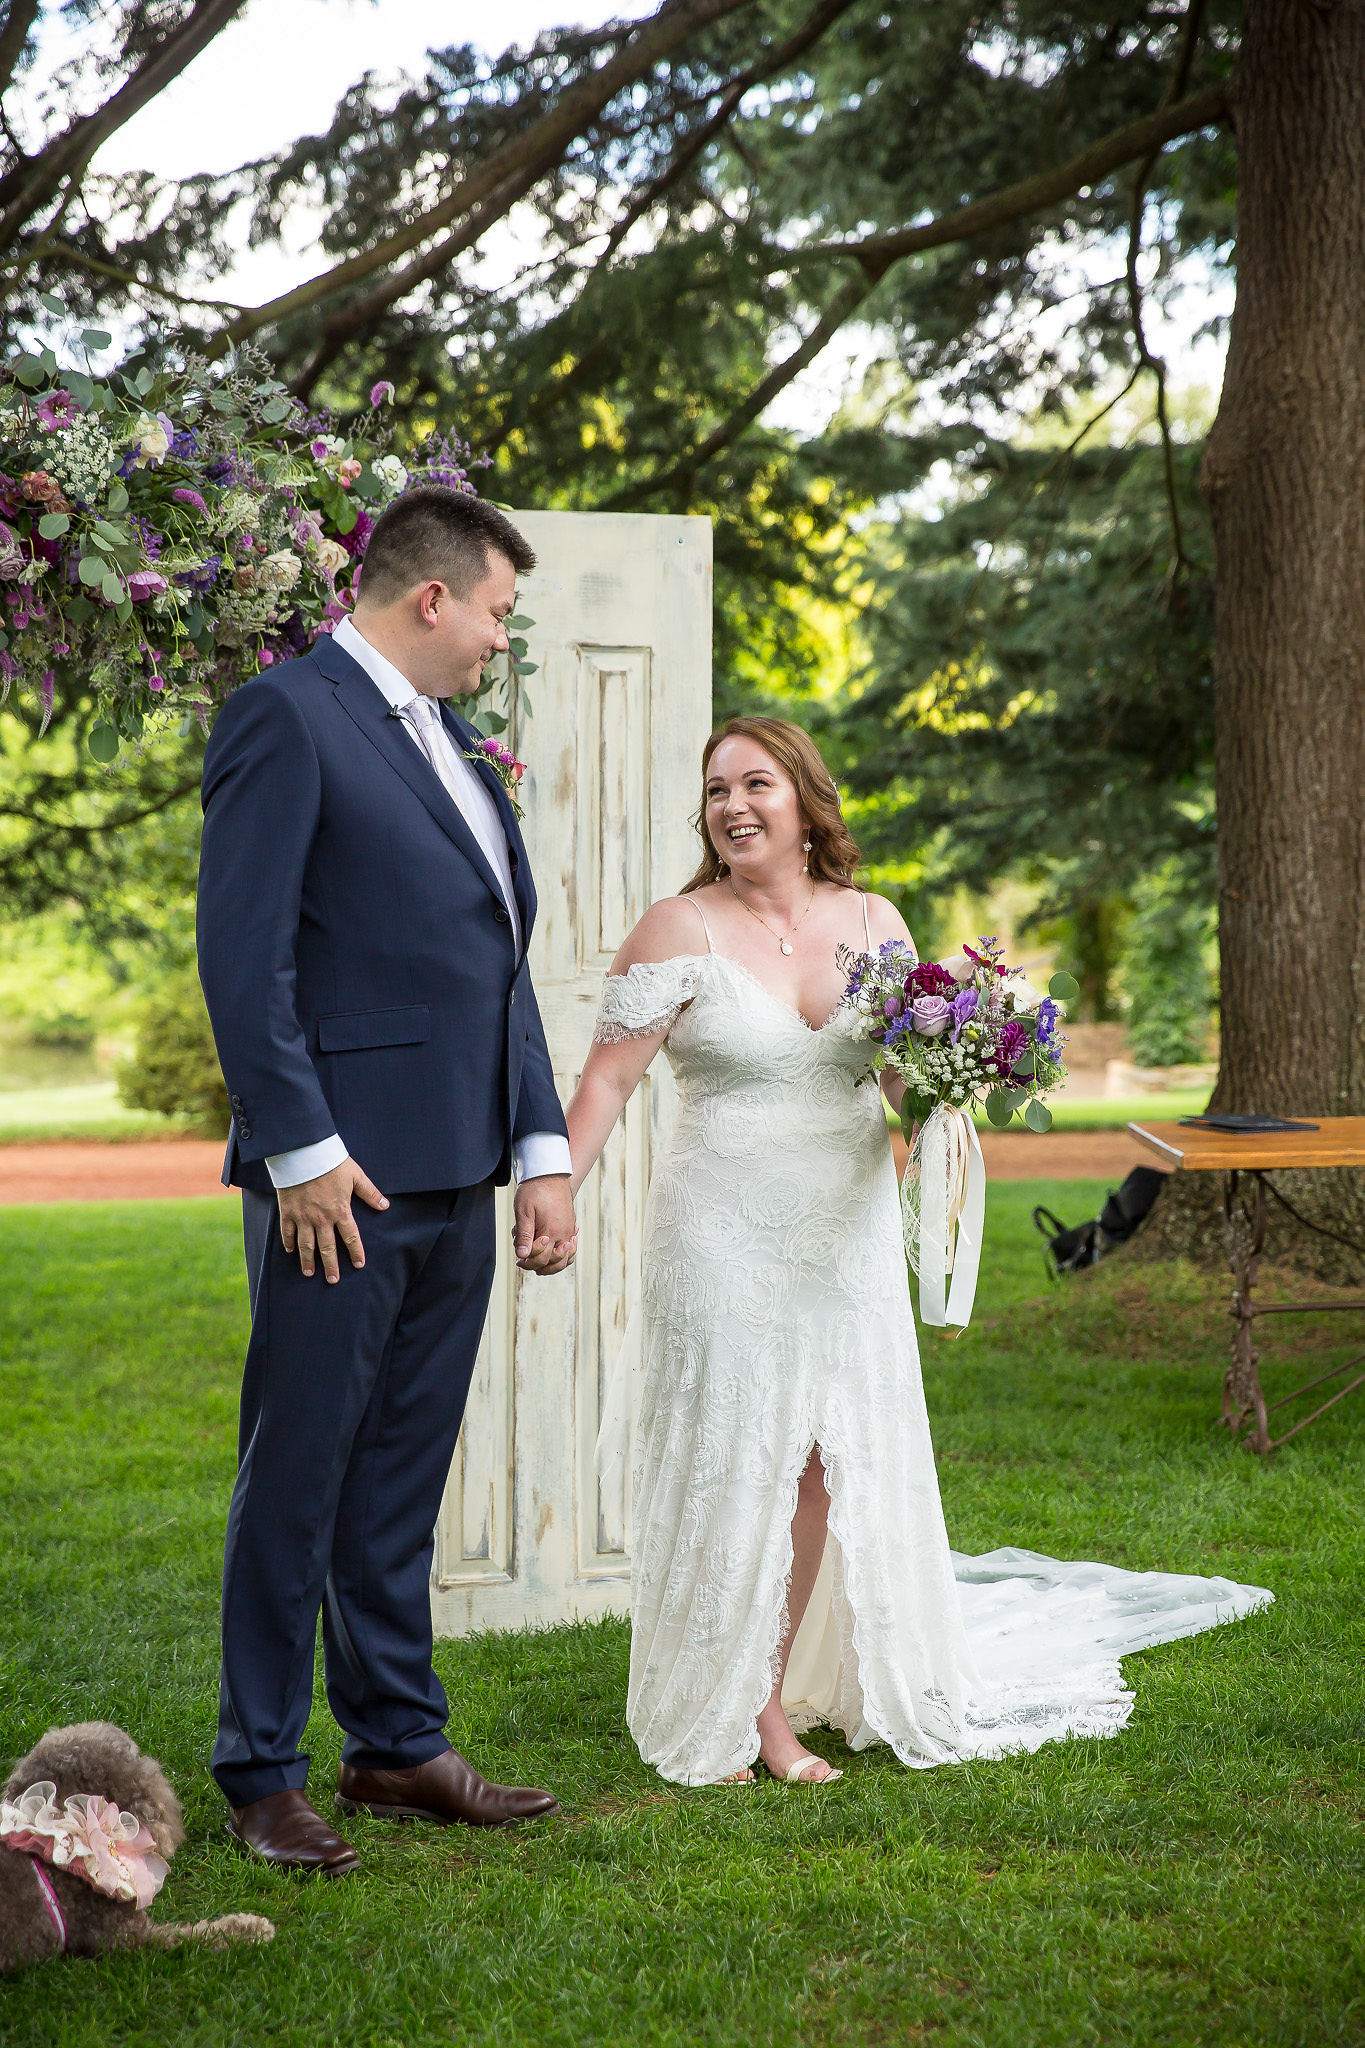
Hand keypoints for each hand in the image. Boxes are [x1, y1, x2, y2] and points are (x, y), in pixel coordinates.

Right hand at [277, 1157, 388, 1282]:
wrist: (303, 1153)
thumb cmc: (332, 1162)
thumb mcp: (355, 1175)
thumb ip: (369, 1192)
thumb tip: (385, 1205)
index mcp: (340, 1210)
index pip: (351, 1237)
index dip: (356, 1252)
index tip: (359, 1265)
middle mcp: (322, 1218)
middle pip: (327, 1247)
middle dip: (331, 1265)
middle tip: (333, 1280)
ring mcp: (303, 1216)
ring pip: (306, 1244)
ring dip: (308, 1260)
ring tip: (310, 1273)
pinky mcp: (288, 1211)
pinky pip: (287, 1231)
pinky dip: (289, 1242)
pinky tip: (290, 1251)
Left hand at [513, 1174, 576, 1275]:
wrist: (550, 1173)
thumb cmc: (534, 1190)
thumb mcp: (523, 1212)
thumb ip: (523, 1235)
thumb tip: (522, 1255)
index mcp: (552, 1231)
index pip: (542, 1259)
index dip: (528, 1261)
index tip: (519, 1257)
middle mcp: (564, 1233)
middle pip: (555, 1262)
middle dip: (537, 1264)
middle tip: (523, 1259)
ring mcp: (569, 1230)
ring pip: (565, 1258)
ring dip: (550, 1262)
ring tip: (537, 1256)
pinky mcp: (570, 1225)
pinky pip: (570, 1248)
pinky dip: (561, 1254)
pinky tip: (550, 1250)